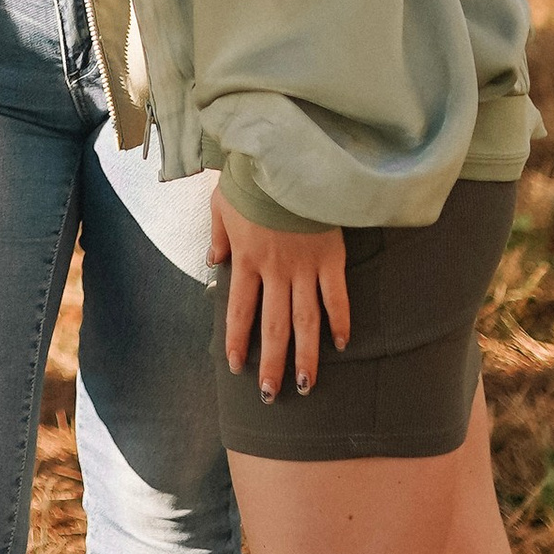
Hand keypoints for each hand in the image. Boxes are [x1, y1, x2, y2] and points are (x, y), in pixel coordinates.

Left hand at [209, 189, 350, 403]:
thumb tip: (213, 263)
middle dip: (271, 364)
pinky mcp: (330, 258)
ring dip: (306, 355)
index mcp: (245, 260)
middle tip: (270, 394)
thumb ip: (218, 237)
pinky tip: (341, 344)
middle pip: (272, 327)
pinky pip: (336, 297)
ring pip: (304, 321)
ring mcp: (304, 267)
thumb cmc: (250, 179)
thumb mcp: (221, 206)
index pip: (239, 312)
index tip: (237, 367)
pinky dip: (340, 321)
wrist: (284, 158)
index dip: (238, 342)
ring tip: (307, 386)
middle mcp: (275, 271)